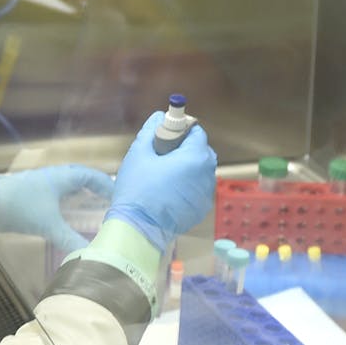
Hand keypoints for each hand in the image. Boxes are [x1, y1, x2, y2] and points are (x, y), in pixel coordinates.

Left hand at [0, 165, 113, 253]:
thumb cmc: (21, 207)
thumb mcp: (49, 225)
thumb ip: (71, 240)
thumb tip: (90, 256)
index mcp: (65, 176)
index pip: (94, 177)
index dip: (109, 187)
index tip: (121, 201)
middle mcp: (57, 176)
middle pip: (84, 181)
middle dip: (99, 193)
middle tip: (113, 207)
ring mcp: (45, 184)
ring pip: (71, 189)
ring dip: (84, 198)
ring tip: (97, 213)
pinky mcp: (35, 195)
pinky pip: (60, 196)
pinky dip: (70, 204)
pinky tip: (72, 218)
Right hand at [103, 111, 217, 251]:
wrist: (138, 227)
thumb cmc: (138, 189)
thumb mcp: (139, 153)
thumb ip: (151, 131)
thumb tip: (158, 116)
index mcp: (195, 157)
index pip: (197, 132)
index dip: (181, 129)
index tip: (166, 134)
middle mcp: (207, 174)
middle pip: (201, 151)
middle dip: (184, 149)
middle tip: (162, 154)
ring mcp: (206, 194)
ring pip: (200, 172)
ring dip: (187, 168)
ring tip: (164, 175)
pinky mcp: (202, 209)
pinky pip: (198, 189)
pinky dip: (188, 186)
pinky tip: (168, 192)